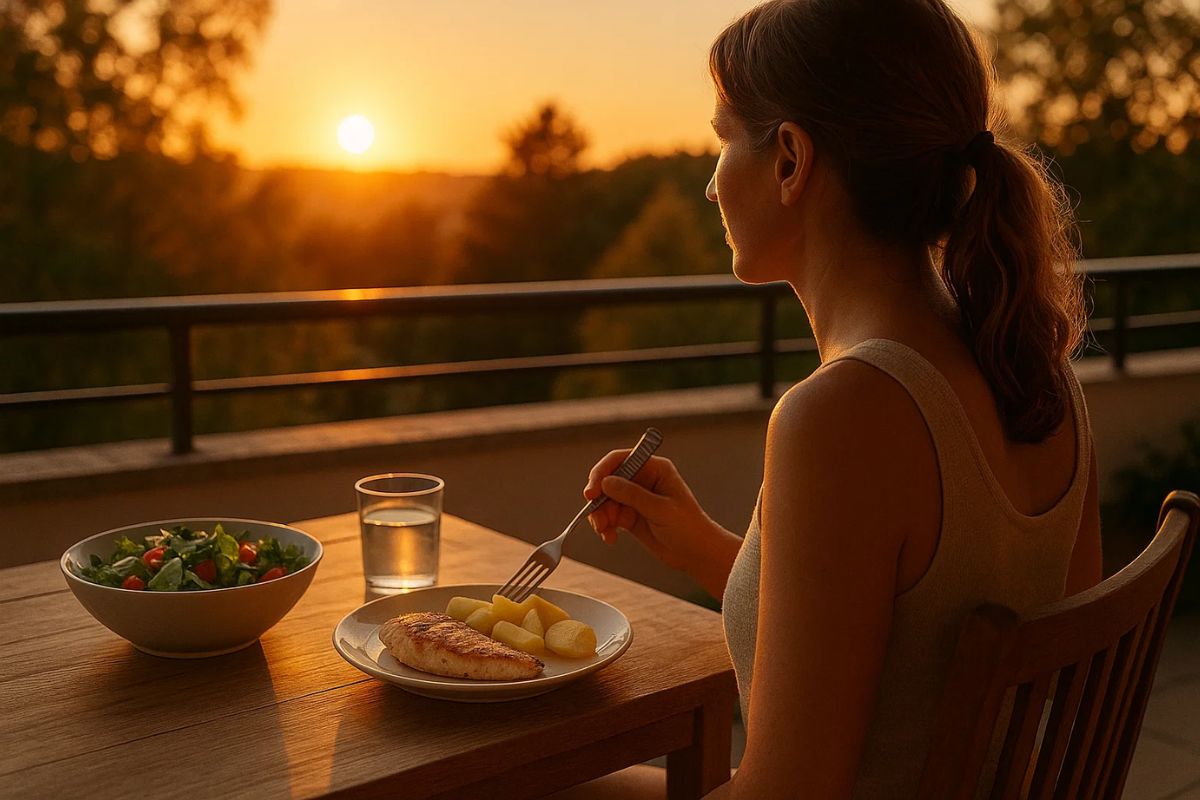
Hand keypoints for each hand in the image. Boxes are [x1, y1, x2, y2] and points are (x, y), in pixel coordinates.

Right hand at [584, 450, 733, 578]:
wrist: (697, 554)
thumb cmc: (688, 527)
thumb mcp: (660, 509)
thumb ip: (632, 495)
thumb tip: (605, 482)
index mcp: (655, 469)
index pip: (620, 460)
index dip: (602, 472)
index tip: (591, 491)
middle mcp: (643, 480)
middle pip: (608, 480)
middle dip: (599, 500)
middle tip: (597, 519)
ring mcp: (635, 498)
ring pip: (605, 500)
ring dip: (600, 516)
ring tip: (605, 532)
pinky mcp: (630, 516)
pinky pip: (609, 516)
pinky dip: (605, 527)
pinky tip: (610, 538)